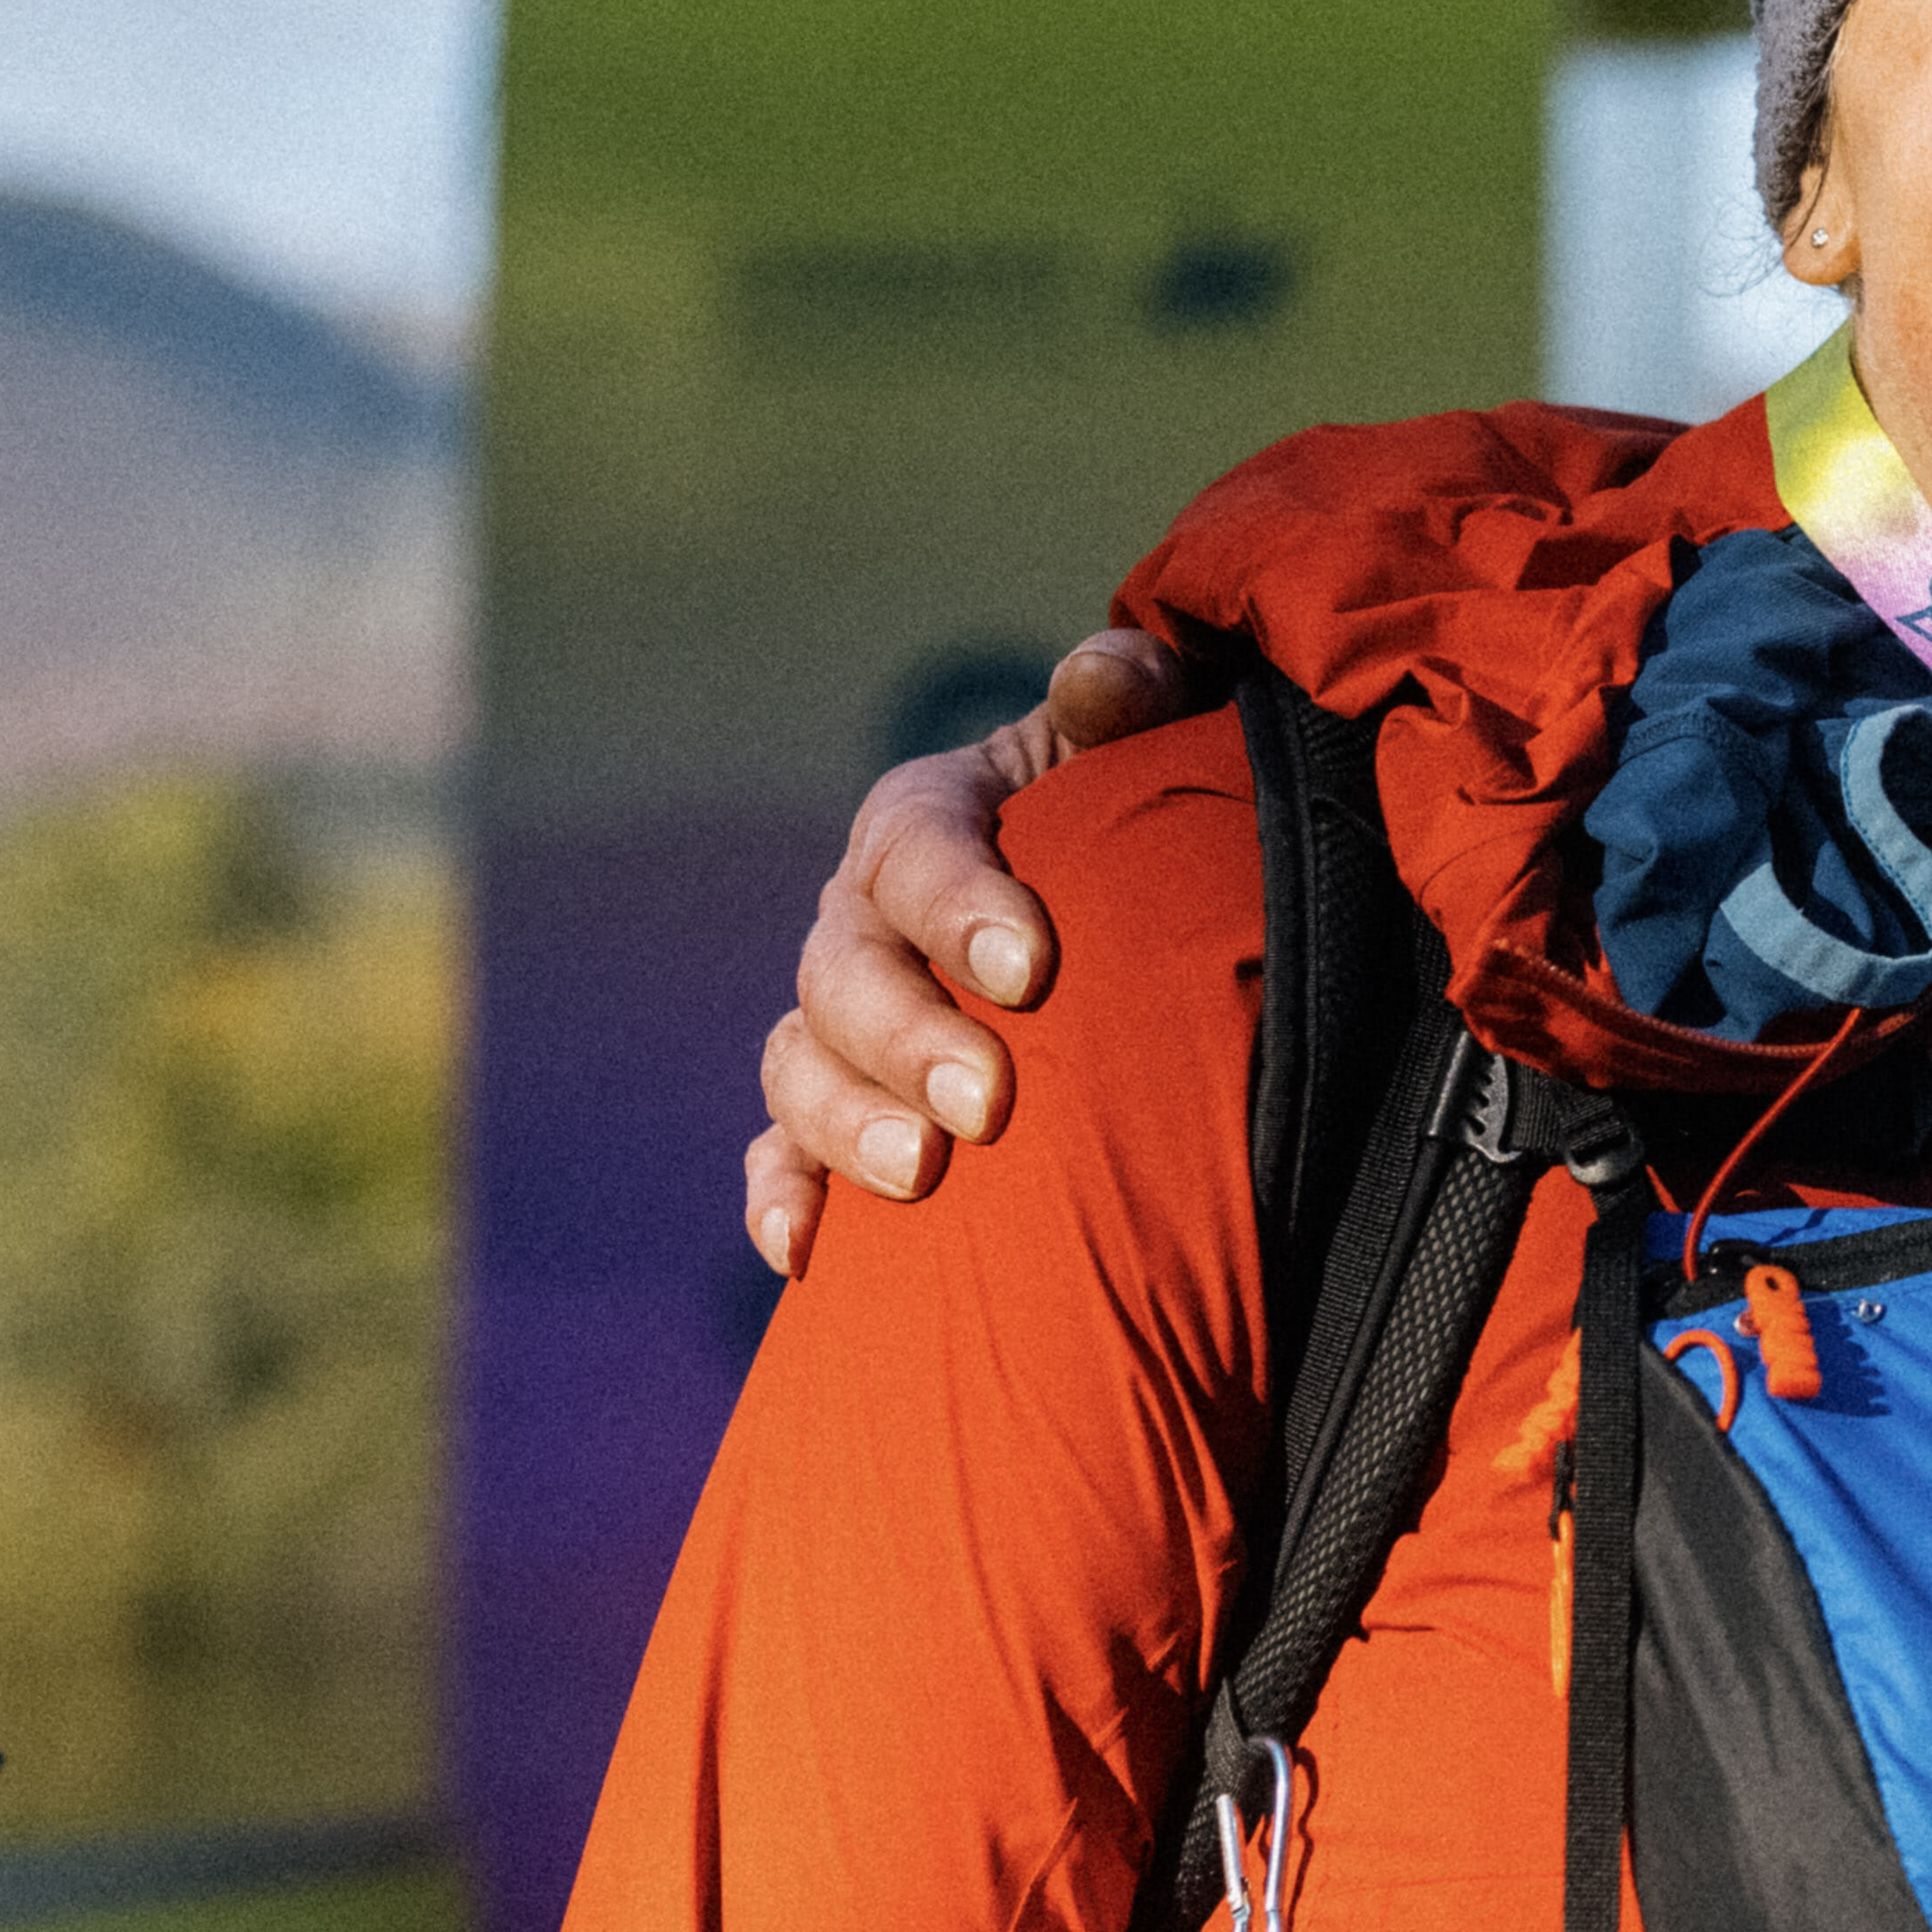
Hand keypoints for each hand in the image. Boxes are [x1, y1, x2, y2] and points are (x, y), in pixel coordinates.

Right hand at [739, 629, 1198, 1272]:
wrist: (1126, 910)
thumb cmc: (1139, 814)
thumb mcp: (1149, 740)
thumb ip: (1132, 698)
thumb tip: (1103, 678)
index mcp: (929, 818)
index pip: (915, 850)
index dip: (959, 906)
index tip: (1030, 970)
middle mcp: (864, 915)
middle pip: (845, 973)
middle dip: (908, 1039)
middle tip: (988, 1101)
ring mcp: (842, 1019)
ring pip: (802, 1067)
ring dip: (845, 1127)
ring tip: (919, 1176)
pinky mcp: (843, 1107)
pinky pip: (782, 1155)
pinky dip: (783, 1198)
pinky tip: (807, 1253)